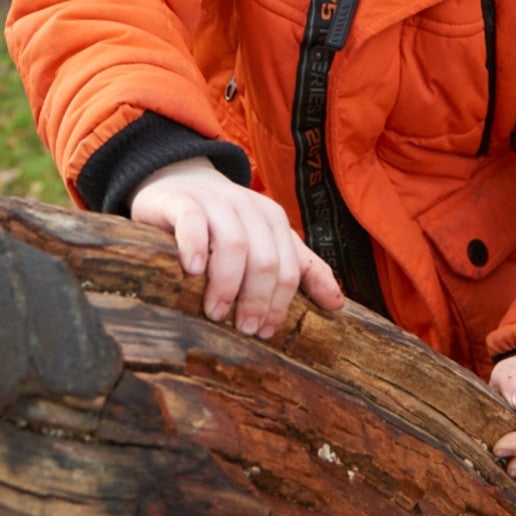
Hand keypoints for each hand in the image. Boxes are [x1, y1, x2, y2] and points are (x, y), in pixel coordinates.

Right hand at [126, 157, 344, 338]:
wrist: (178, 183)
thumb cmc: (223, 225)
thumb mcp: (266, 242)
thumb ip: (302, 268)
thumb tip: (337, 305)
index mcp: (274, 220)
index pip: (289, 269)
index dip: (280, 304)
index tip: (264, 332)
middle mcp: (249, 207)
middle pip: (265, 260)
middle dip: (256, 299)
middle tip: (243, 329)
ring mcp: (215, 202)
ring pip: (233, 243)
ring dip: (227, 284)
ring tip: (215, 312)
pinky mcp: (182, 201)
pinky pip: (192, 221)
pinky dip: (194, 246)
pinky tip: (192, 270)